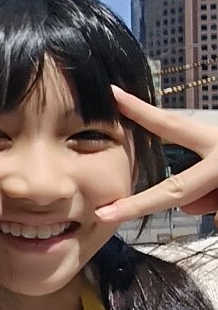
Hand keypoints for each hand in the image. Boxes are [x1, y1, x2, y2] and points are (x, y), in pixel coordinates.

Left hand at [96, 86, 217, 223]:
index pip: (172, 125)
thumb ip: (201, 175)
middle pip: (174, 190)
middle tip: (103, 215)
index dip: (141, 111)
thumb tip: (184, 205)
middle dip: (137, 205)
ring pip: (202, 206)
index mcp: (216, 140)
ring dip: (214, 203)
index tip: (111, 94)